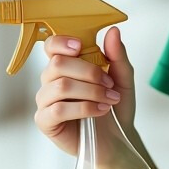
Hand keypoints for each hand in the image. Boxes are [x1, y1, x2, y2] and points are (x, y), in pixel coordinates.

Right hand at [34, 27, 137, 155]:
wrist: (117, 138)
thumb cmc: (115, 106)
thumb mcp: (123, 78)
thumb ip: (117, 55)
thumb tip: (112, 31)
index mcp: (66, 65)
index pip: (51, 46)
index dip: (61, 42)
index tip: (80, 46)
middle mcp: (51, 80)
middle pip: (58, 63)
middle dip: (89, 72)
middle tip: (109, 83)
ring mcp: (46, 101)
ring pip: (60, 86)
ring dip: (90, 91)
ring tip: (109, 99)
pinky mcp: (45, 121)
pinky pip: (58, 109)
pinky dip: (84, 108)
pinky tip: (99, 110)